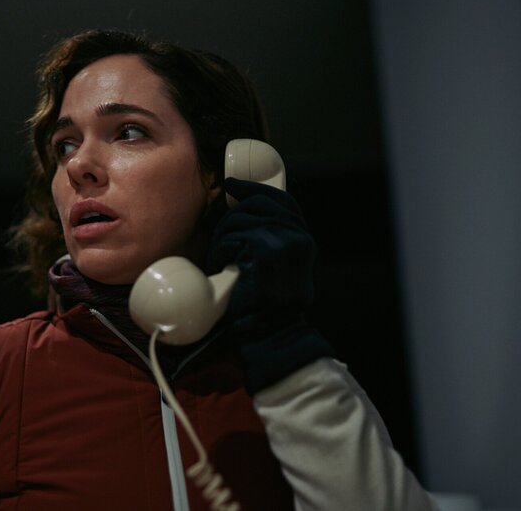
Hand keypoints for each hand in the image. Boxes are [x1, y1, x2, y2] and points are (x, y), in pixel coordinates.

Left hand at [208, 177, 332, 392]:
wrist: (270, 336)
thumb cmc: (264, 309)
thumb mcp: (275, 268)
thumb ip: (269, 242)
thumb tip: (242, 215)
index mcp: (303, 241)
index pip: (282, 201)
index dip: (254, 188)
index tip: (232, 186)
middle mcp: (299, 239)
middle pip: (258, 204)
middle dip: (232, 216)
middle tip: (220, 237)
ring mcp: (284, 244)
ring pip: (241, 219)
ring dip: (223, 238)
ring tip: (220, 261)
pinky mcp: (265, 253)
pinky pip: (233, 237)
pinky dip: (220, 250)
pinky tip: (220, 267)